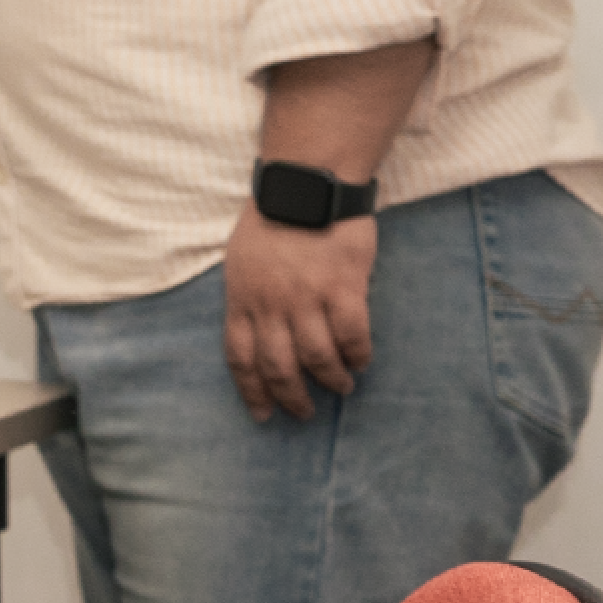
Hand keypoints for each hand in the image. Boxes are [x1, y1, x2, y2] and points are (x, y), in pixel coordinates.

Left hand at [218, 209, 374, 420]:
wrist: (305, 187)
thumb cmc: (270, 221)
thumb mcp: (240, 262)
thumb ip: (248, 298)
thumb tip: (258, 332)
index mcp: (242, 300)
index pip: (241, 358)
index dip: (252, 391)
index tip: (263, 414)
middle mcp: (270, 305)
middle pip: (279, 366)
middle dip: (292, 397)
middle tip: (305, 412)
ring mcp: (306, 298)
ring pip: (318, 357)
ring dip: (331, 379)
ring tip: (341, 387)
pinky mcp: (343, 287)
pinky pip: (353, 334)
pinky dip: (358, 354)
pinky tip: (362, 361)